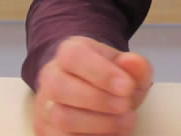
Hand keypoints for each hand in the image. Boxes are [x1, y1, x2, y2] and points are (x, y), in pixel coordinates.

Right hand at [33, 36, 152, 135]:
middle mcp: (51, 76)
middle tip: (126, 106)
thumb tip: (132, 62)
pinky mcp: (45, 130)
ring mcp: (45, 105)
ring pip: (61, 117)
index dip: (101, 73)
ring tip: (125, 122)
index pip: (74, 56)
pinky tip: (110, 133)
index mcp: (69, 51)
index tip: (127, 87)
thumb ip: (135, 65)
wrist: (96, 91)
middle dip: (100, 100)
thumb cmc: (112, 78)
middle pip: (61, 87)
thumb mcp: (129, 68)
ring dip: (99, 123)